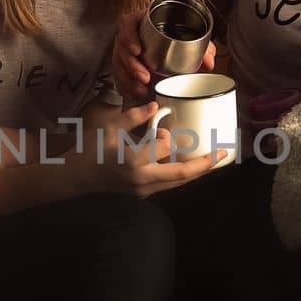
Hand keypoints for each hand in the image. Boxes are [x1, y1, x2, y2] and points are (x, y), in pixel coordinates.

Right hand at [85, 100, 224, 197]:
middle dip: (206, 164)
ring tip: (214, 160)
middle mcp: (143, 179)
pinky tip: (190, 166)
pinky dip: (182, 175)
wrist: (75, 178)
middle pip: (183, 174)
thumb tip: (155, 105)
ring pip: (178, 182)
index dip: (166, 134)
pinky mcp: (143, 194)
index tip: (160, 124)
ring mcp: (144, 190)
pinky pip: (169, 184)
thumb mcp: (108, 127)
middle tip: (225, 153)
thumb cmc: (89, 149)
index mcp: (134, 160)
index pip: (164, 146)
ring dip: (196, 171)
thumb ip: (132, 116)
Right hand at [112, 10, 217, 101]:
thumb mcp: (192, 38)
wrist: (170, 45)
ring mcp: (123, 50)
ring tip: (141, 89)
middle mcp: (130, 35)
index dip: (129, 36)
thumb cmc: (177, 37)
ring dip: (127, 79)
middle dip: (131, 66)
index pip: (128, 24)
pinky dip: (124, 86)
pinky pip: (117, 75)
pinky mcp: (122, 64)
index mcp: (141, 22)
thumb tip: (209, 62)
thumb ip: (203, 47)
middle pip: (121, 48)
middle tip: (144, 77)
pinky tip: (133, 92)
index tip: (137, 50)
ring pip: (117, 64)